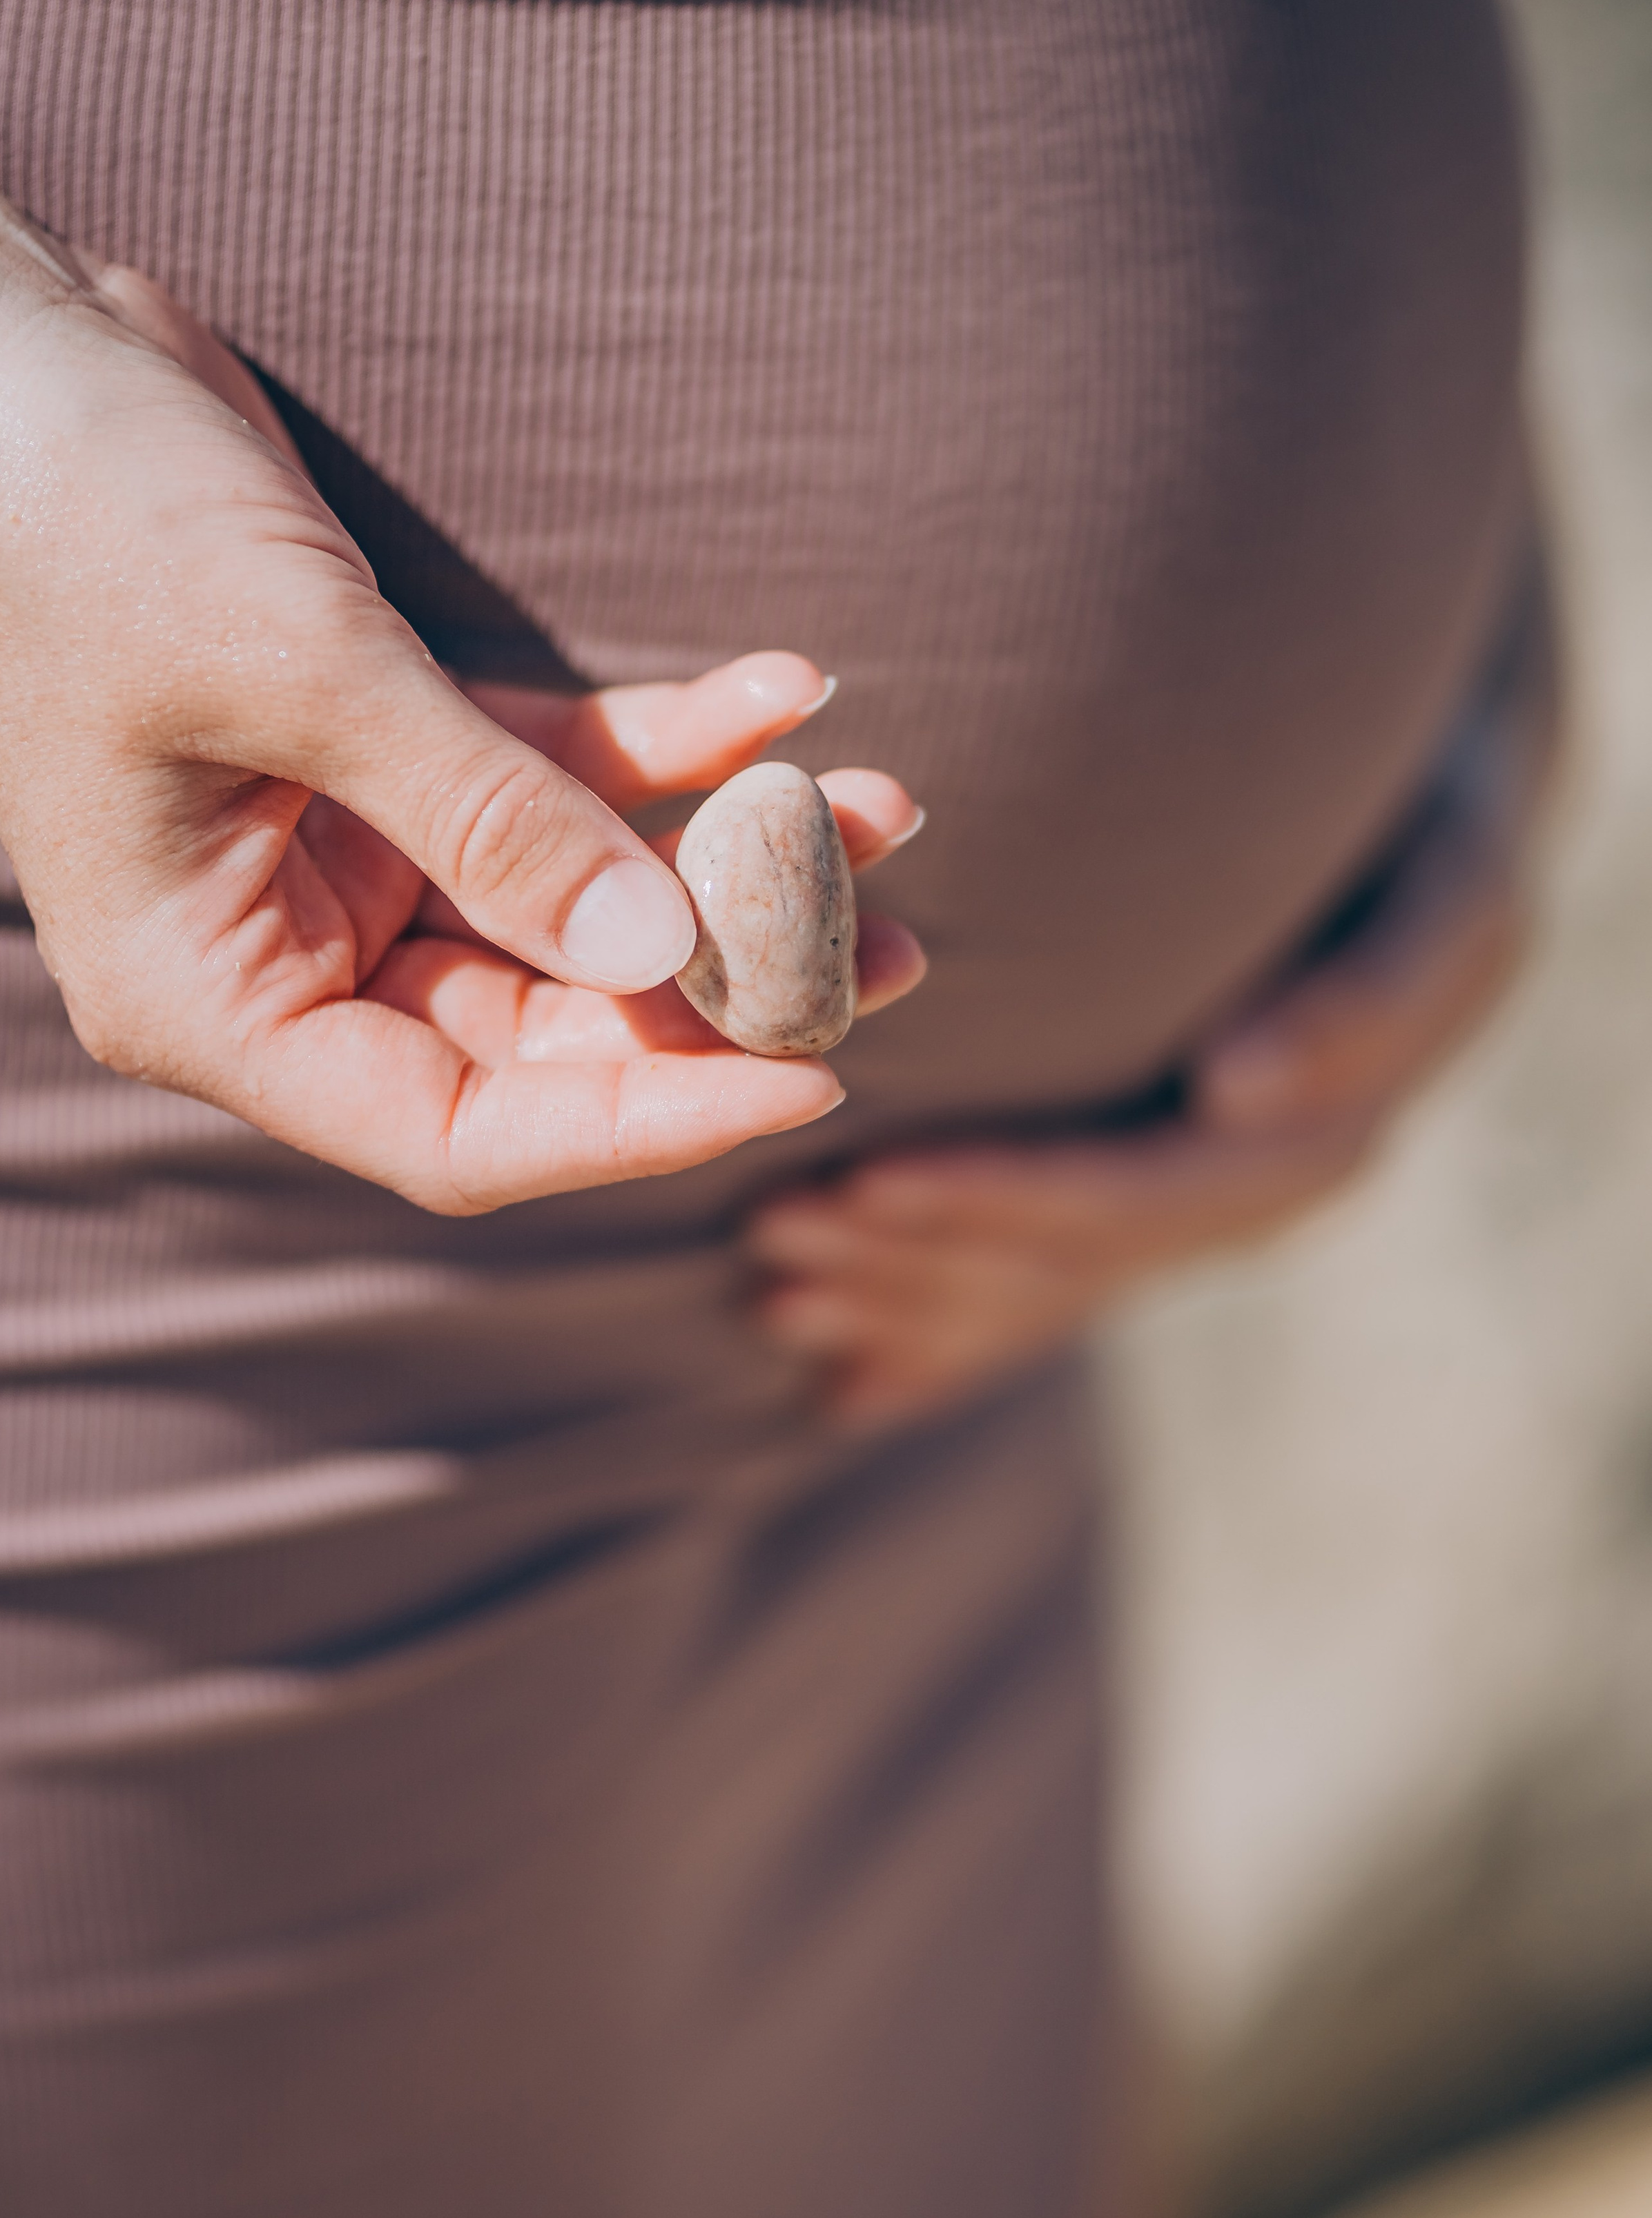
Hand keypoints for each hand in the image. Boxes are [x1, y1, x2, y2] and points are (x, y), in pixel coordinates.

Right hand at [0, 122, 922, 1210]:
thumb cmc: (82, 521)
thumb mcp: (300, 675)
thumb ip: (486, 820)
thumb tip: (664, 948)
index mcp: (218, 998)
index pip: (463, 1122)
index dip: (641, 1116)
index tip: (807, 1073)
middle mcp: (286, 952)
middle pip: (544, 1020)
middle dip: (719, 979)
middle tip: (893, 942)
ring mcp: (342, 853)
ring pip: (570, 897)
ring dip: (718, 854)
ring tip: (883, 809)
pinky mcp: (387, 745)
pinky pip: (552, 773)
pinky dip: (660, 742)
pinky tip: (783, 690)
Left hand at [748, 595, 1554, 1424]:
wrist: (1429, 853)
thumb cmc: (1430, 837)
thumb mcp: (1448, 895)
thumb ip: (1364, 999)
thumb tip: (1236, 1095)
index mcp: (1313, 1143)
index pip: (1129, 1194)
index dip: (999, 1196)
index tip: (874, 1179)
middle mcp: (1249, 1201)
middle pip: (1060, 1255)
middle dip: (915, 1252)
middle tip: (777, 1226)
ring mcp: (1197, 1217)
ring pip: (1037, 1282)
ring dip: (903, 1294)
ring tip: (769, 1284)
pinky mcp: (1153, 1209)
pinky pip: (1043, 1289)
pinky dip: (941, 1336)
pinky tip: (837, 1379)